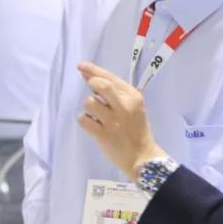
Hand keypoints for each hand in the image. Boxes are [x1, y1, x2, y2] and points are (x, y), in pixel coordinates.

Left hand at [76, 62, 165, 180]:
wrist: (141, 157)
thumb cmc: (136, 129)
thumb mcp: (134, 107)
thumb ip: (116, 93)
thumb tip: (90, 77)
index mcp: (134, 97)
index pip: (111, 78)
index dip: (93, 70)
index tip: (81, 66)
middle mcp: (124, 107)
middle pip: (100, 85)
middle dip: (92, 84)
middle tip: (93, 91)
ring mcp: (113, 122)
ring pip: (89, 102)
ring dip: (89, 108)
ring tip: (98, 116)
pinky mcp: (103, 135)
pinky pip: (84, 120)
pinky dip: (86, 121)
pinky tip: (94, 126)